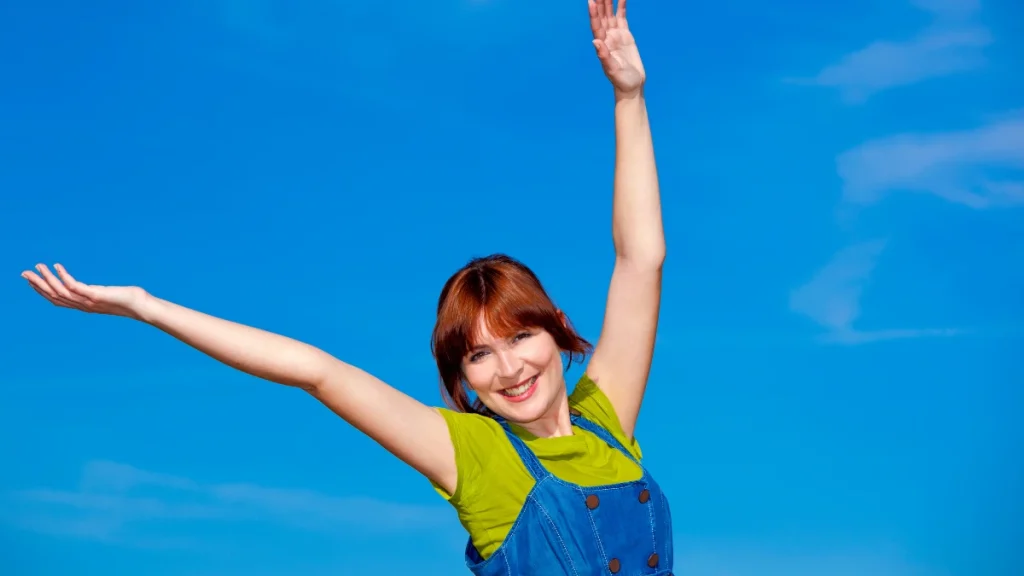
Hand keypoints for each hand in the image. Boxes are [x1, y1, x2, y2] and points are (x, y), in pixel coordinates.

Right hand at [22, 263, 148, 319]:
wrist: (143, 307)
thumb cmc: (129, 300)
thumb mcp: (108, 296)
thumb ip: (98, 294)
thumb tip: (96, 291)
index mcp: (84, 306)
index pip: (58, 300)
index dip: (43, 291)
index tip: (32, 281)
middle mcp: (84, 305)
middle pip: (55, 296)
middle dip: (38, 285)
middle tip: (24, 273)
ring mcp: (89, 301)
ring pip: (61, 291)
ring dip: (47, 279)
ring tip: (37, 267)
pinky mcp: (96, 295)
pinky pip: (75, 286)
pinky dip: (64, 276)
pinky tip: (57, 266)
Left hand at [589, 0, 644, 96]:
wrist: (632, 86)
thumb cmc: (622, 81)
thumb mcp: (613, 70)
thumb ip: (604, 56)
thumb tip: (595, 41)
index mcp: (603, 44)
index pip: (596, 25)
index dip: (594, 13)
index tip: (591, 1)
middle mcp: (607, 38)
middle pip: (602, 16)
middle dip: (600, 3)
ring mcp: (616, 35)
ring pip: (610, 14)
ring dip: (608, 2)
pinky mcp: (625, 36)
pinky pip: (622, 17)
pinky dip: (621, 7)